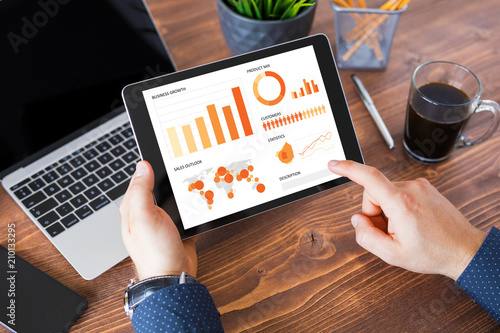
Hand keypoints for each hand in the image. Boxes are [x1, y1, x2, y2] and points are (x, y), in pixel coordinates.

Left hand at [120, 161, 196, 280]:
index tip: (161, 155)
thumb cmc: (154, 252)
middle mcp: (146, 214)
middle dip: (167, 178)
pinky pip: (185, 211)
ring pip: (172, 198)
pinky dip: (192, 205)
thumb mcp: (143, 217)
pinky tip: (199, 200)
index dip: (148, 168)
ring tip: (191, 179)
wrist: (173, 276)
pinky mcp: (177, 227)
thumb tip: (142, 167)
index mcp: (133, 209)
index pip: (138, 180)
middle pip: (157, 188)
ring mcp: (162, 221)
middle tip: (179, 166)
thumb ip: (141, 191)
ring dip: (181, 191)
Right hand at [328, 160, 485, 279]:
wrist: (465, 249)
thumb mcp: (393, 254)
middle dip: (374, 213)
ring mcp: (419, 186)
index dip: (348, 169)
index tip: (333, 164)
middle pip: (373, 193)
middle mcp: (411, 188)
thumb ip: (367, 237)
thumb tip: (357, 221)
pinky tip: (411, 223)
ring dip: (387, 211)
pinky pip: (399, 193)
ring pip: (386, 194)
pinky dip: (398, 207)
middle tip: (390, 232)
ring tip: (404, 230)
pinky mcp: (425, 187)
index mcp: (401, 203)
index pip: (369, 178)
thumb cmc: (434, 253)